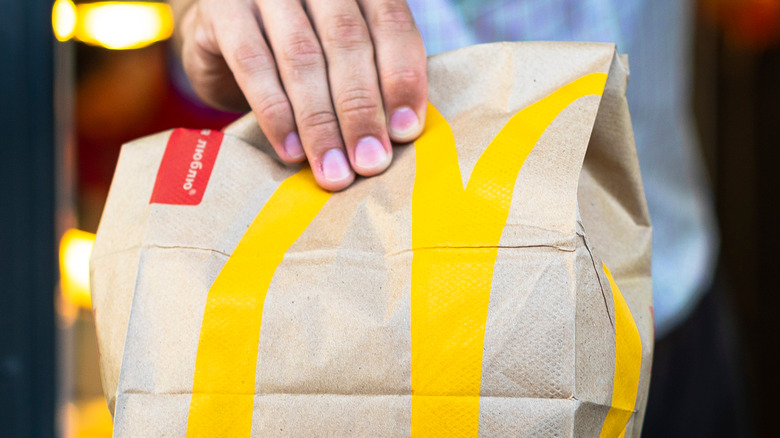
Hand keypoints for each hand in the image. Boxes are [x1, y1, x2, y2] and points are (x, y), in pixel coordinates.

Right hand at [174, 0, 427, 190]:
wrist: (222, 34)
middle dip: (361, 109)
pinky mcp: (223, 9)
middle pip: (347, 41)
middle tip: (369, 162)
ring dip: (321, 122)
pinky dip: (275, 112)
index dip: (402, 79)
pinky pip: (252, 63)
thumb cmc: (296, 54)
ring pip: (302, 56)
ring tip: (333, 169)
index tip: (405, 133)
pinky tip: (291, 150)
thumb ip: (372, 80)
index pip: (391, 24)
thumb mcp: (339, 58)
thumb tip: (399, 136)